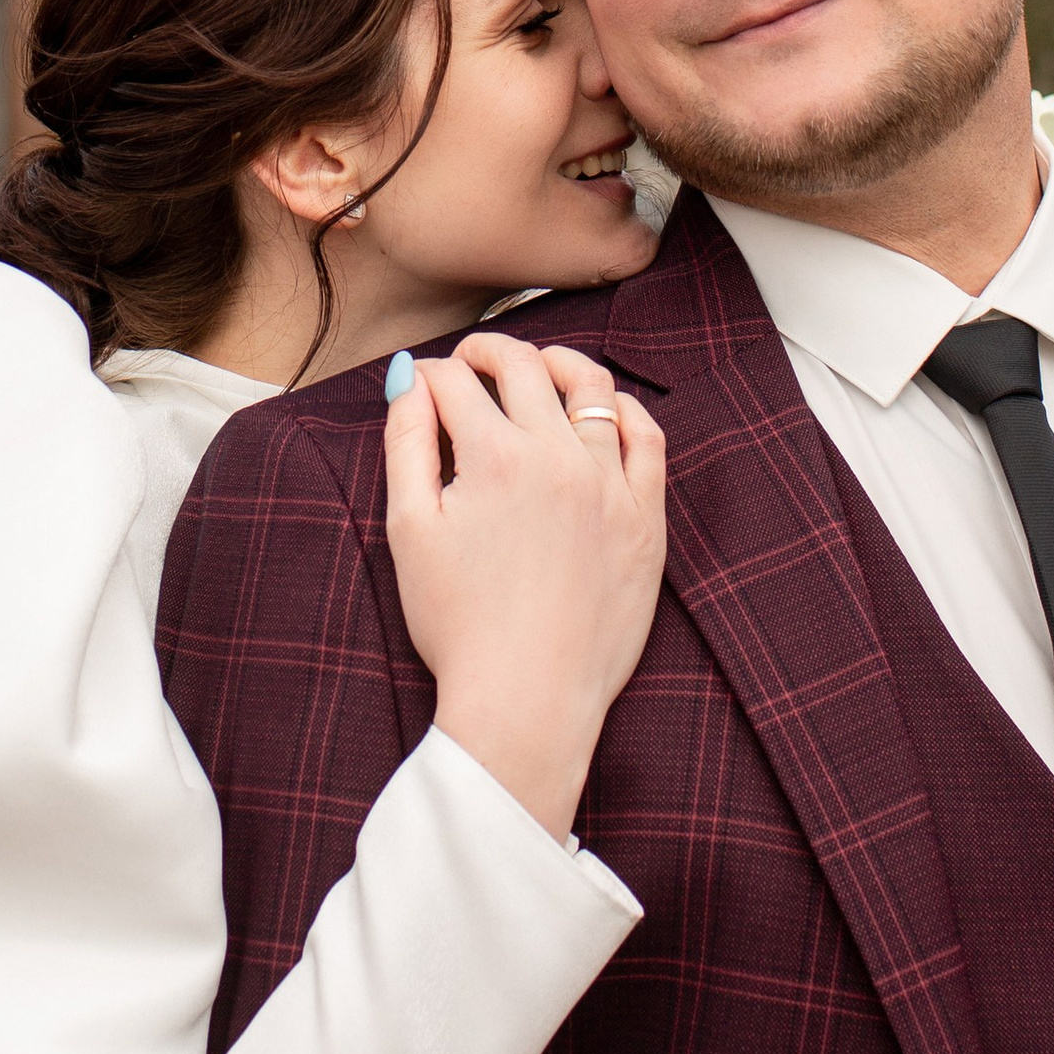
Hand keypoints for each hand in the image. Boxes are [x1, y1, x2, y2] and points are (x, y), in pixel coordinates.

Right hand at [383, 333, 666, 841]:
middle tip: (471, 361)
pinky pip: (647, 438)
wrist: (527, 700)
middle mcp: (558, 457)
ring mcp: (611, 485)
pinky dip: (625, 409)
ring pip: (591, 387)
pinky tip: (605, 409)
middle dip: (488, 352)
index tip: (424, 386)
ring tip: (538, 367)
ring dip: (557, 363)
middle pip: (523, 367)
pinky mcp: (647, 519)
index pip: (457, 383)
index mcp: (494, 457)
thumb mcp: (411, 530)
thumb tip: (411, 379)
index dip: (432, 376)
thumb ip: (406, 444)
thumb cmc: (459, 625)